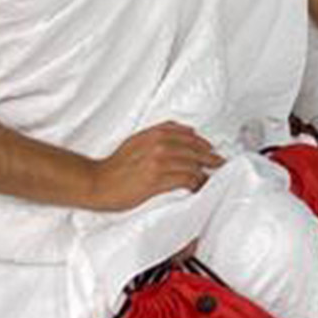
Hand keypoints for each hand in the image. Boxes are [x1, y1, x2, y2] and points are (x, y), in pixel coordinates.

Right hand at [83, 121, 222, 211]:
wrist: (97, 183)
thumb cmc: (115, 165)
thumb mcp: (137, 140)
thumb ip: (159, 133)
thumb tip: (184, 131)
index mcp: (155, 133)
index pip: (188, 135)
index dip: (203, 143)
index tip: (212, 149)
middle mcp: (159, 144)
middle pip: (195, 149)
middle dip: (210, 157)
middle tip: (221, 163)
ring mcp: (159, 161)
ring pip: (192, 164)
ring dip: (204, 172)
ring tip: (211, 178)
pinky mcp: (157, 179)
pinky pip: (185, 179)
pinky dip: (195, 183)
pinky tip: (198, 187)